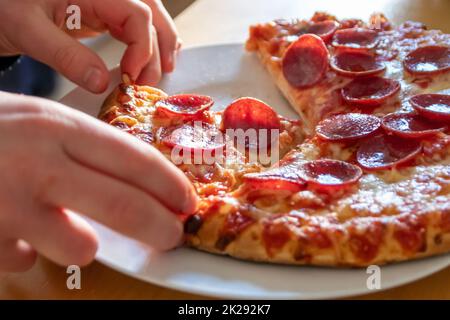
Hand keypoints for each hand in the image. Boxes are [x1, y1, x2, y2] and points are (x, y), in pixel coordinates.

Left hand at [0, 0, 179, 92]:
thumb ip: (66, 56)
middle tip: (151, 82)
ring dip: (161, 43)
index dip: (142, 48)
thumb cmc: (5, 7)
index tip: (131, 77)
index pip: (136, 14)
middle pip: (151, 13)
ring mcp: (105, 1)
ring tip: (167, 68)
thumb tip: (102, 84)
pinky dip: (149, 40)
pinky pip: (134, 23)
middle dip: (158, 48)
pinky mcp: (101, 12)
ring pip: (148, 17)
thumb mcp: (27, 30)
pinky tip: (157, 54)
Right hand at [0, 92, 196, 271]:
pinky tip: (19, 234)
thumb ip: (78, 142)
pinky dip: (28, 252)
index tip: (187, 200)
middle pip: (124, 206)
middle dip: (160, 227)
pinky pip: (25, 260)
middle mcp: (40, 164)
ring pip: (80, 248)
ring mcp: (10, 204)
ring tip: (71, 233)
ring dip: (85, 245)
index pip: (134, 159)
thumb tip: (125, 172)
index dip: (170, 185)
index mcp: (59, 127)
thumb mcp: (34, 116)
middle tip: (172, 236)